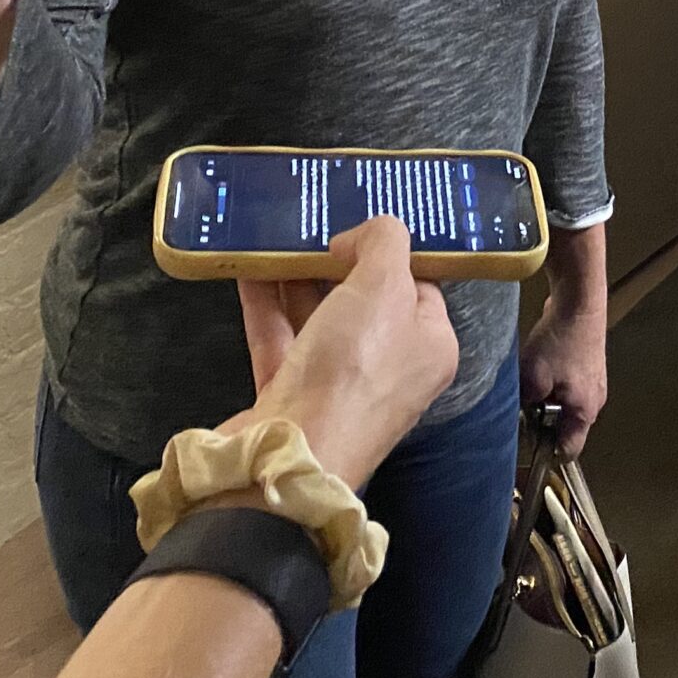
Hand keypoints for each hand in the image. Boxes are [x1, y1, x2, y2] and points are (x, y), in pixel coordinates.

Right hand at [229, 218, 458, 490]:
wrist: (289, 453)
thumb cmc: (354, 367)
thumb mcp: (385, 285)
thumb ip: (383, 242)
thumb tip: (360, 238)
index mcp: (430, 347)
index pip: (420, 286)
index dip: (392, 253)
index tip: (360, 224)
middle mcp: (390, 371)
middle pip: (365, 301)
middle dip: (337, 263)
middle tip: (313, 223)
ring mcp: (338, 388)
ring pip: (318, 319)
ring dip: (297, 278)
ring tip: (276, 234)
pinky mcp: (290, 399)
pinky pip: (279, 339)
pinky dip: (265, 304)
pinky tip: (247, 267)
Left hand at [520, 291, 609, 455]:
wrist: (579, 301)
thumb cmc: (560, 341)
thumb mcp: (532, 377)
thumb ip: (523, 403)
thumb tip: (516, 414)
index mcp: (584, 411)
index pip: (568, 450)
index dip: (546, 453)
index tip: (527, 446)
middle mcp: (593, 401)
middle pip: (565, 427)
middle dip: (542, 422)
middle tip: (521, 408)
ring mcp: (592, 383)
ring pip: (564, 405)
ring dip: (545, 399)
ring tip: (530, 382)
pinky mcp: (586, 366)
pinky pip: (566, 386)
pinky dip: (552, 382)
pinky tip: (539, 365)